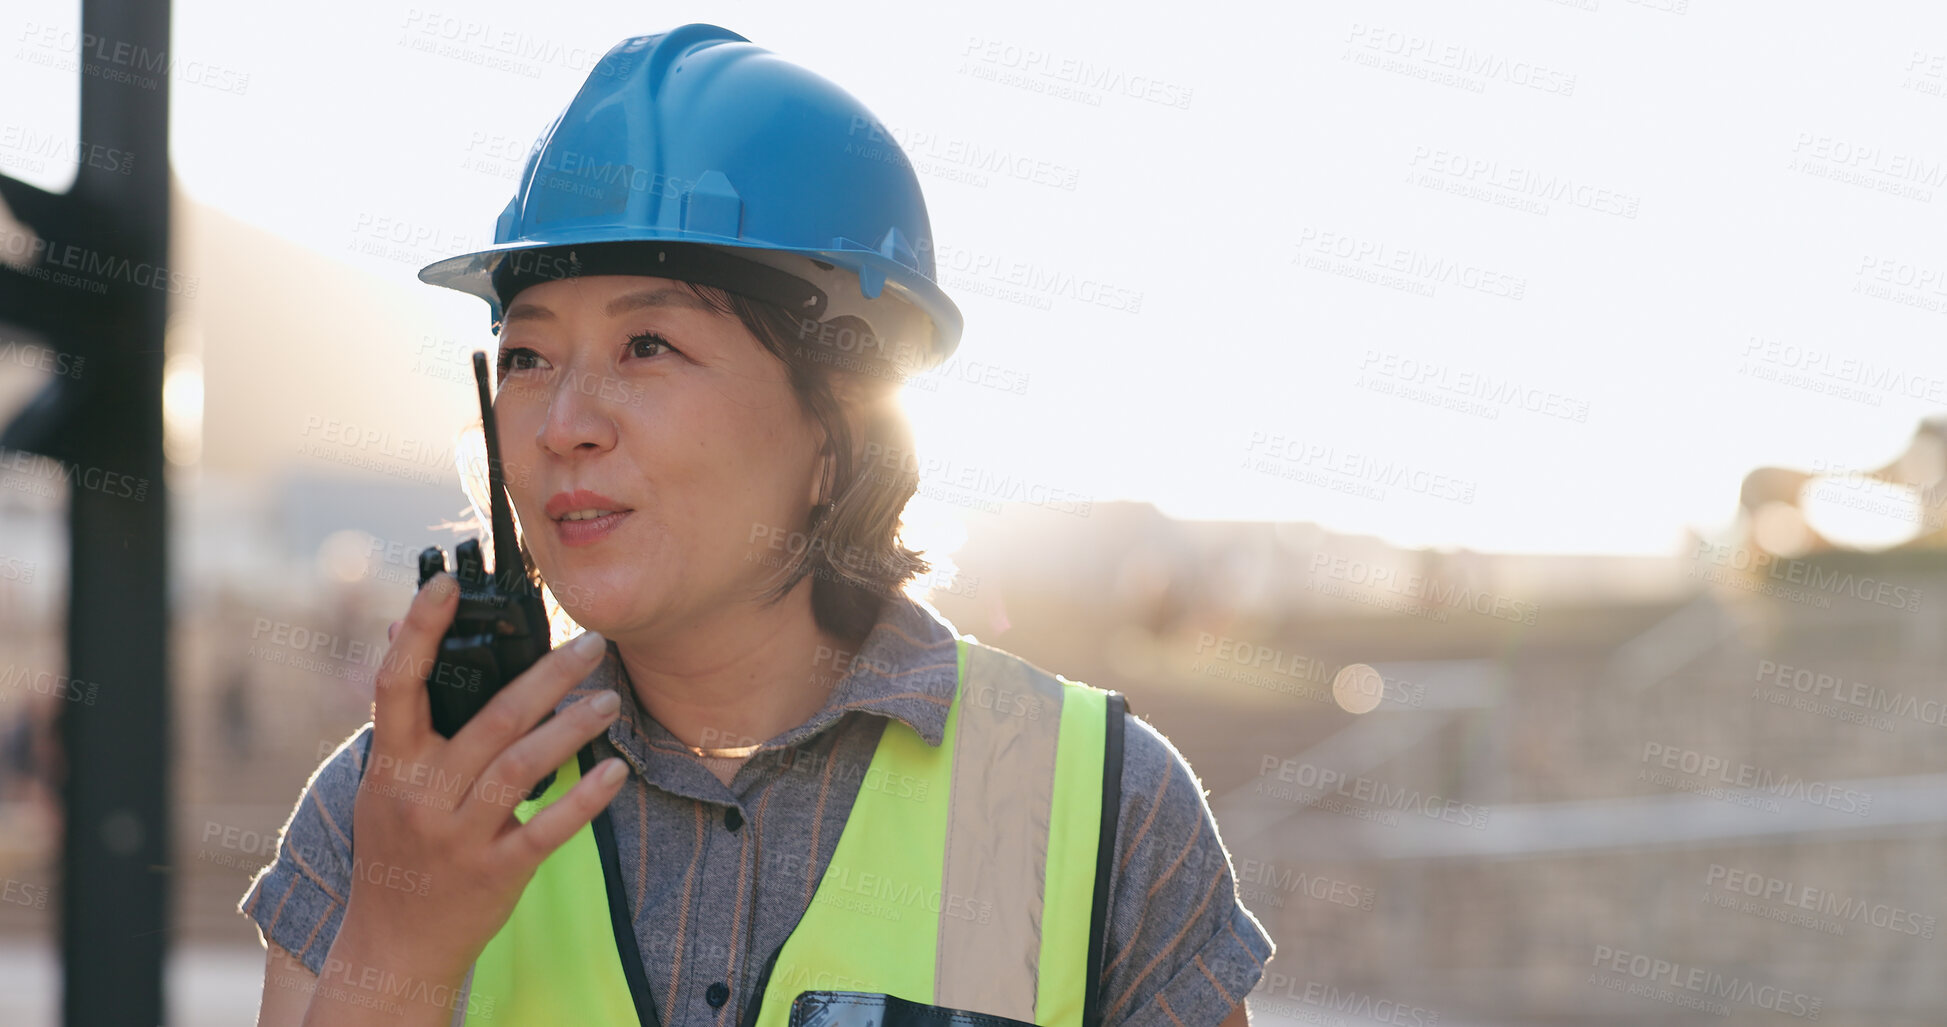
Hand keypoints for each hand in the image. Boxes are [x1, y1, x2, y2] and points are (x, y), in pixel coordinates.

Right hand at [326, 572, 626, 1003]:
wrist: (394, 945)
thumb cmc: (396, 849)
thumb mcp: (384, 784)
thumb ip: (404, 720)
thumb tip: (400, 636)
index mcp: (391, 764)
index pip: (398, 684)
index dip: (419, 631)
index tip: (449, 584)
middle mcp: (422, 795)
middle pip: (491, 720)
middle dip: (547, 676)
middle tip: (592, 643)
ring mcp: (459, 836)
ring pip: (523, 767)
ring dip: (574, 727)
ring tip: (609, 698)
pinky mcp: (496, 871)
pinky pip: (548, 828)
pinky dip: (586, 798)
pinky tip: (618, 770)